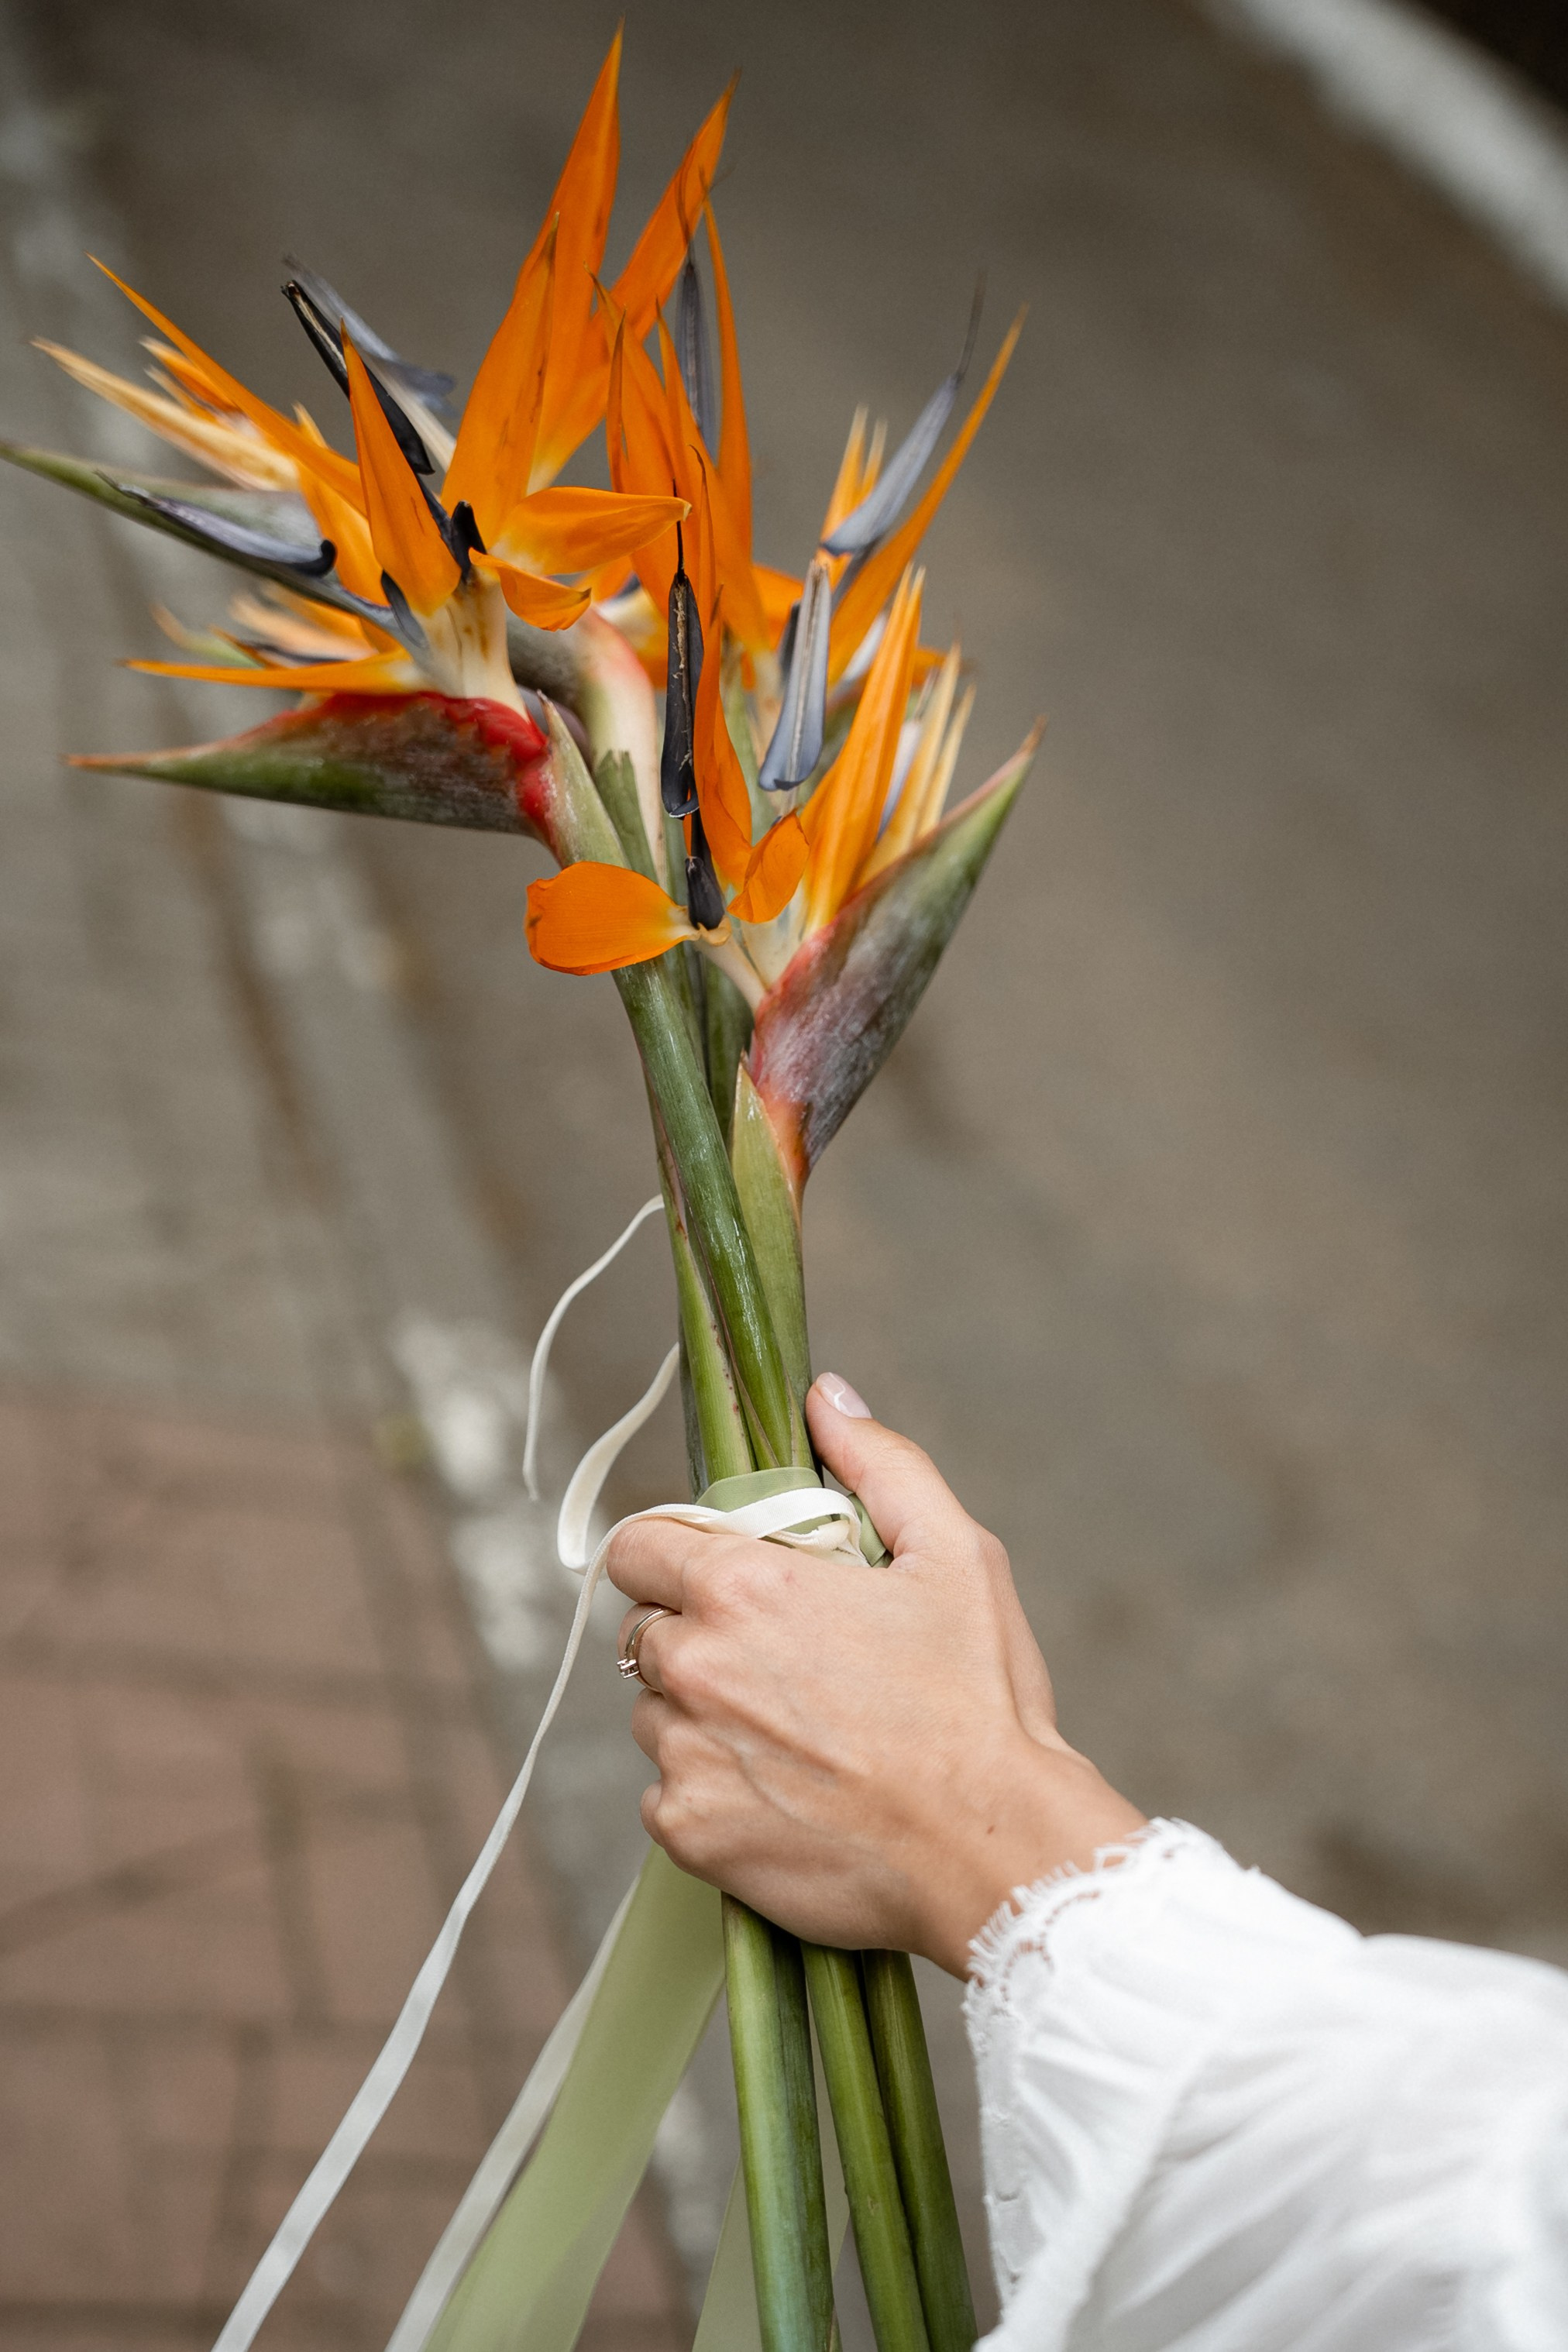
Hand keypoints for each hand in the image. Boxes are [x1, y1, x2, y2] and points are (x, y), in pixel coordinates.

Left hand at [607, 1375, 1144, 1973]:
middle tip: (776, 1664)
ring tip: (791, 1736)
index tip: (713, 1577)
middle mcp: (697, 1665)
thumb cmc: (980, 1702)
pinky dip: (708, 1793)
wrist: (993, 1849)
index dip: (671, 1555)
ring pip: (653, 1716)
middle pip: (645, 1633)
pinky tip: (784, 1796)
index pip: (637, 1546)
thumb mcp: (955, 1554)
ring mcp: (685, 1754)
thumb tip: (824, 1396)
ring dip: (699, 1716)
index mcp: (744, 1587)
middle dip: (695, 1636)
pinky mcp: (688, 1832)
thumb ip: (880, 1463)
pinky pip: (665, 1796)